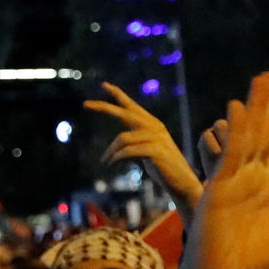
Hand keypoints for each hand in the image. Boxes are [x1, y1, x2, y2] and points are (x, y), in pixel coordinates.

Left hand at [85, 82, 203, 211]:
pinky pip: (127, 151)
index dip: (118, 94)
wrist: (182, 183)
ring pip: (122, 138)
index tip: (104, 85)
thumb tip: (118, 141)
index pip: (132, 106)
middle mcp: (155, 127)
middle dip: (104, 107)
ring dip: (110, 152)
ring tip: (105, 162)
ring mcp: (156, 137)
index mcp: (153, 124)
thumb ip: (135, 142)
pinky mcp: (155, 150)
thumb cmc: (163, 169)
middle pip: (125, 113)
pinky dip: (116, 158)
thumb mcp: (147, 151)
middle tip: (85, 104)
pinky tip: (111, 164)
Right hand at [181, 73, 268, 268]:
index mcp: (264, 192)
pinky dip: (236, 134)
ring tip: (259, 81)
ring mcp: (232, 183)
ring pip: (246, 138)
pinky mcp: (218, 191)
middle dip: (264, 106)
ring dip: (253, 109)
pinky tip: (239, 111)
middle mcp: (248, 181)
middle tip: (267, 77)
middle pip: (259, 135)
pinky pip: (230, 156)